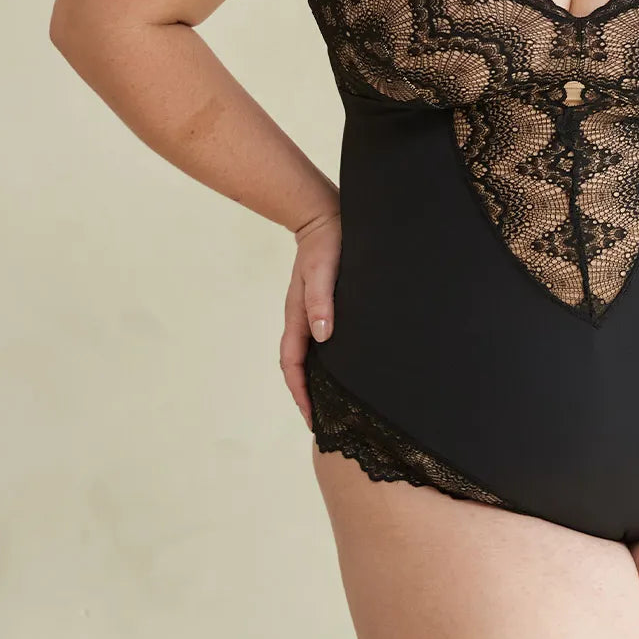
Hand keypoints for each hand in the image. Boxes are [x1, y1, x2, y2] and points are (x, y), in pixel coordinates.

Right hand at [280, 209, 340, 430]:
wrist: (325, 216)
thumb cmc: (327, 244)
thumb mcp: (324, 271)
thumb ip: (322, 301)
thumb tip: (322, 335)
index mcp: (298, 316)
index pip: (292, 364)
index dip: (300, 393)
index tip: (312, 418)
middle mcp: (302, 319)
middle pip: (299, 366)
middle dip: (308, 395)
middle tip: (326, 421)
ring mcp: (311, 313)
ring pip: (310, 355)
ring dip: (317, 380)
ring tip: (335, 403)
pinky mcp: (324, 305)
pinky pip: (321, 340)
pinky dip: (327, 360)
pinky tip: (345, 366)